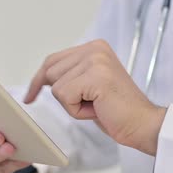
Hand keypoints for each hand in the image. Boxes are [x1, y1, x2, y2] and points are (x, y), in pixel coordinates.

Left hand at [24, 40, 166, 154]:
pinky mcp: (96, 76)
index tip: (29, 96)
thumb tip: (42, 78)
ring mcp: (96, 60)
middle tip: (92, 103)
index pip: (52, 60)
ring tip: (96, 105)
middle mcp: (95, 49)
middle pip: (50, 72)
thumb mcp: (88, 86)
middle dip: (64, 96)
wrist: (143, 124)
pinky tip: (97, 109)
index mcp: (94, 47)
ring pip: (57, 87)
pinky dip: (76, 111)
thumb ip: (70, 74)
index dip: (38, 80)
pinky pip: (65, 96)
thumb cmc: (116, 110)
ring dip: (71, 104)